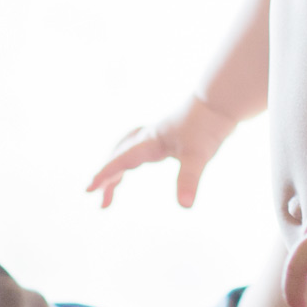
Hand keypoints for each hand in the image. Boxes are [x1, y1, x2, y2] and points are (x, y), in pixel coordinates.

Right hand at [87, 96, 236, 208]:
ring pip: (124, 154)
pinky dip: (127, 163)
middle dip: (107, 180)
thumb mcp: (199, 155)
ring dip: (114, 173)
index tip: (87, 190)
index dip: (104, 175)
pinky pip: (136, 152)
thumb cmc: (207, 125)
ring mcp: (154, 136)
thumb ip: (189, 180)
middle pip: (118, 159)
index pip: (120, 160)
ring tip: (109, 197)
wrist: (219, 101)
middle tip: (101, 204)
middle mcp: (147, 138)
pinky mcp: (163, 137)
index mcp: (149, 142)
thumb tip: (184, 205)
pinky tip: (130, 170)